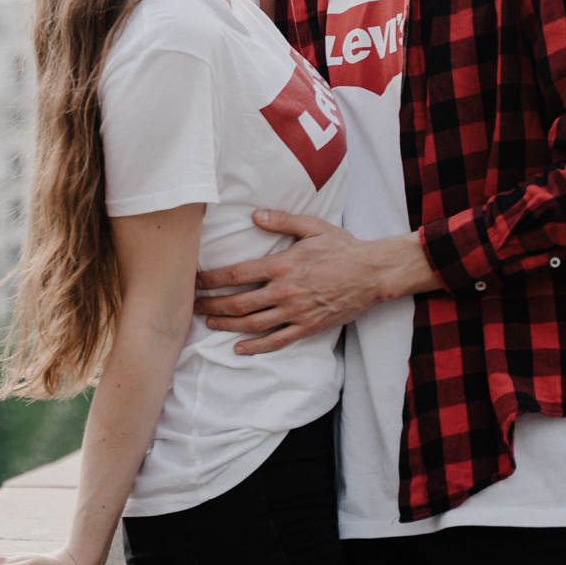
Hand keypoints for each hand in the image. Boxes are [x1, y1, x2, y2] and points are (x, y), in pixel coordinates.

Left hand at [192, 211, 440, 353]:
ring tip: (209, 323)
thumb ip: (282, 220)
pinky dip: (255, 347)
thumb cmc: (342, 247)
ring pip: (253, 324)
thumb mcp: (313, 227)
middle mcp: (285, 291)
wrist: (372, 273)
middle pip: (239, 303)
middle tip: (193, 305)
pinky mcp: (308, 327)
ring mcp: (296, 312)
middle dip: (212, 305)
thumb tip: (254, 215)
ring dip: (227, 325)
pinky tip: (239, 348)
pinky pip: (277, 341)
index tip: (195, 281)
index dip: (212, 280)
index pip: (237, 275)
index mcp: (282, 265)